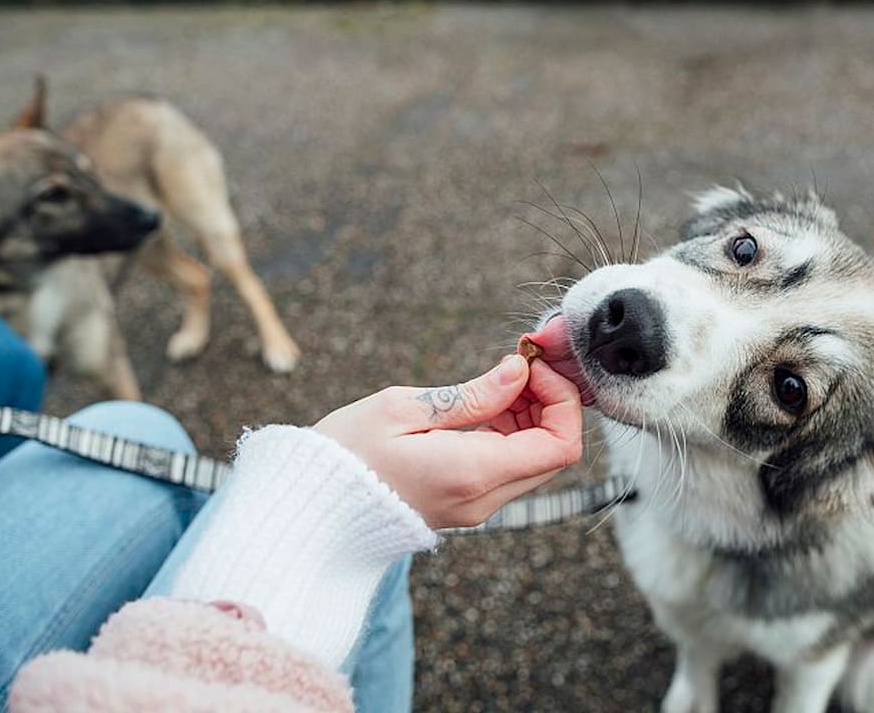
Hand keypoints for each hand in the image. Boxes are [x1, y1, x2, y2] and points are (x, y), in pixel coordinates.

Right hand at [314, 354, 582, 528]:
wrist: (312, 506)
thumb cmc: (346, 454)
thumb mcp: (403, 408)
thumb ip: (472, 394)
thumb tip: (519, 372)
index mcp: (474, 473)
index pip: (561, 445)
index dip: (561, 399)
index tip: (529, 367)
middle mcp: (483, 498)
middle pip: (554, 454)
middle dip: (548, 404)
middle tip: (513, 368)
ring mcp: (475, 506)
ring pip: (534, 461)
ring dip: (529, 417)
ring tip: (492, 383)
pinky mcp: (464, 503)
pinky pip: (508, 468)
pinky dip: (508, 434)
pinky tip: (480, 407)